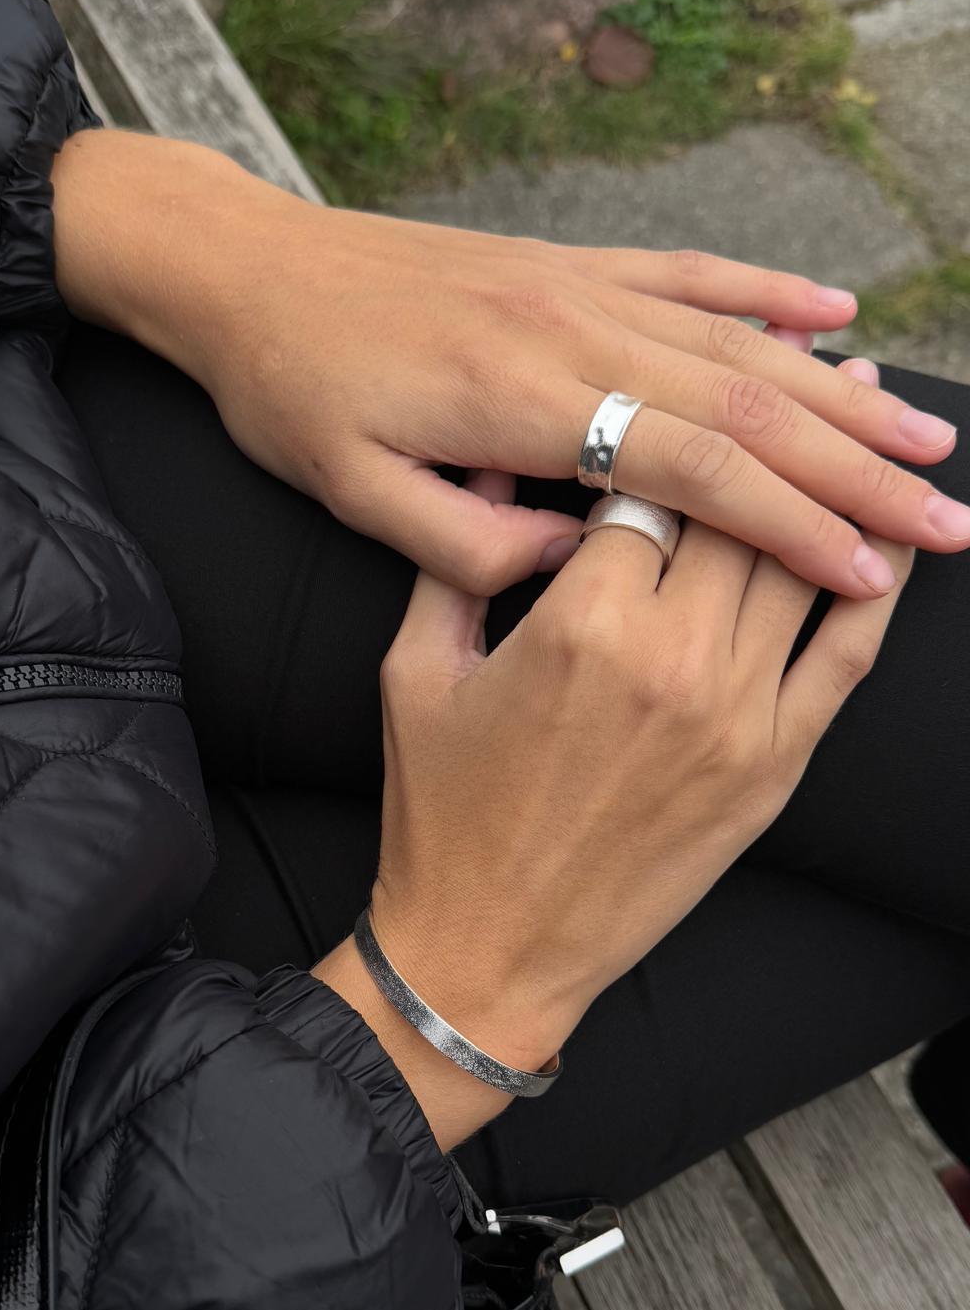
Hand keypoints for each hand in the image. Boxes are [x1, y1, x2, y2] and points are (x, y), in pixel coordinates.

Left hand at [51, 132, 961, 601]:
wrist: (247, 273)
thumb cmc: (294, 396)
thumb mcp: (356, 497)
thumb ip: (467, 548)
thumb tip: (579, 568)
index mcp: (526, 405)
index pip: (695, 472)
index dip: (794, 523)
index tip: (874, 568)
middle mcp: (574, 334)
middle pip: (746, 406)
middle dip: (855, 468)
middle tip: (946, 515)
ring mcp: (578, 289)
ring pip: (737, 342)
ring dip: (837, 395)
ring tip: (923, 435)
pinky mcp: (567, 265)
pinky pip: (687, 275)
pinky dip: (766, 295)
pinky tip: (829, 318)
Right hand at [316, 471, 911, 1147]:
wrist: (489, 948)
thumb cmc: (441, 813)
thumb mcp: (415, 672)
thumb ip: (452, 558)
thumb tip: (483, 463)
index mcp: (581, 621)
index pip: (646, 483)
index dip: (648, 438)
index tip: (661, 406)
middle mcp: (672, 656)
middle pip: (738, 508)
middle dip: (759, 431)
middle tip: (790, 360)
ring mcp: (737, 714)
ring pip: (804, 562)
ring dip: (833, 485)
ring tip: (859, 405)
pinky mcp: (774, 767)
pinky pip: (848, 654)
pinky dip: (878, 587)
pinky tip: (894, 532)